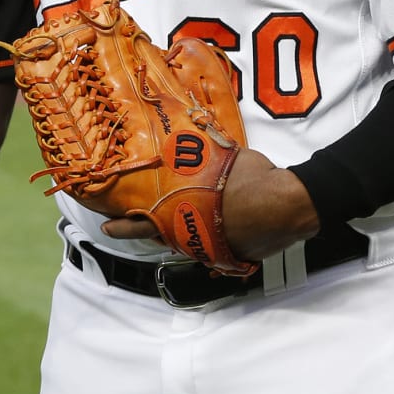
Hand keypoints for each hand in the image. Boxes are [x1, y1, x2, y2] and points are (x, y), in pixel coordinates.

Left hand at [101, 148, 317, 262]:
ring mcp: (212, 248)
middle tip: (112, 228)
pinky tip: (202, 231)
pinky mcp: (231, 256)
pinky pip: (211, 249)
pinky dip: (203, 239)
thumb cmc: (254, 179)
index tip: (106, 225)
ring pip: (183, 243)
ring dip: (170, 233)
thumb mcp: (222, 158)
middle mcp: (194, 236)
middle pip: (158, 235)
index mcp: (186, 212)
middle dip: (134, 229)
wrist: (288, 204)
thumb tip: (193, 138)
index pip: (146, 220)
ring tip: (155, 226)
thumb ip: (201, 156)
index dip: (125, 223)